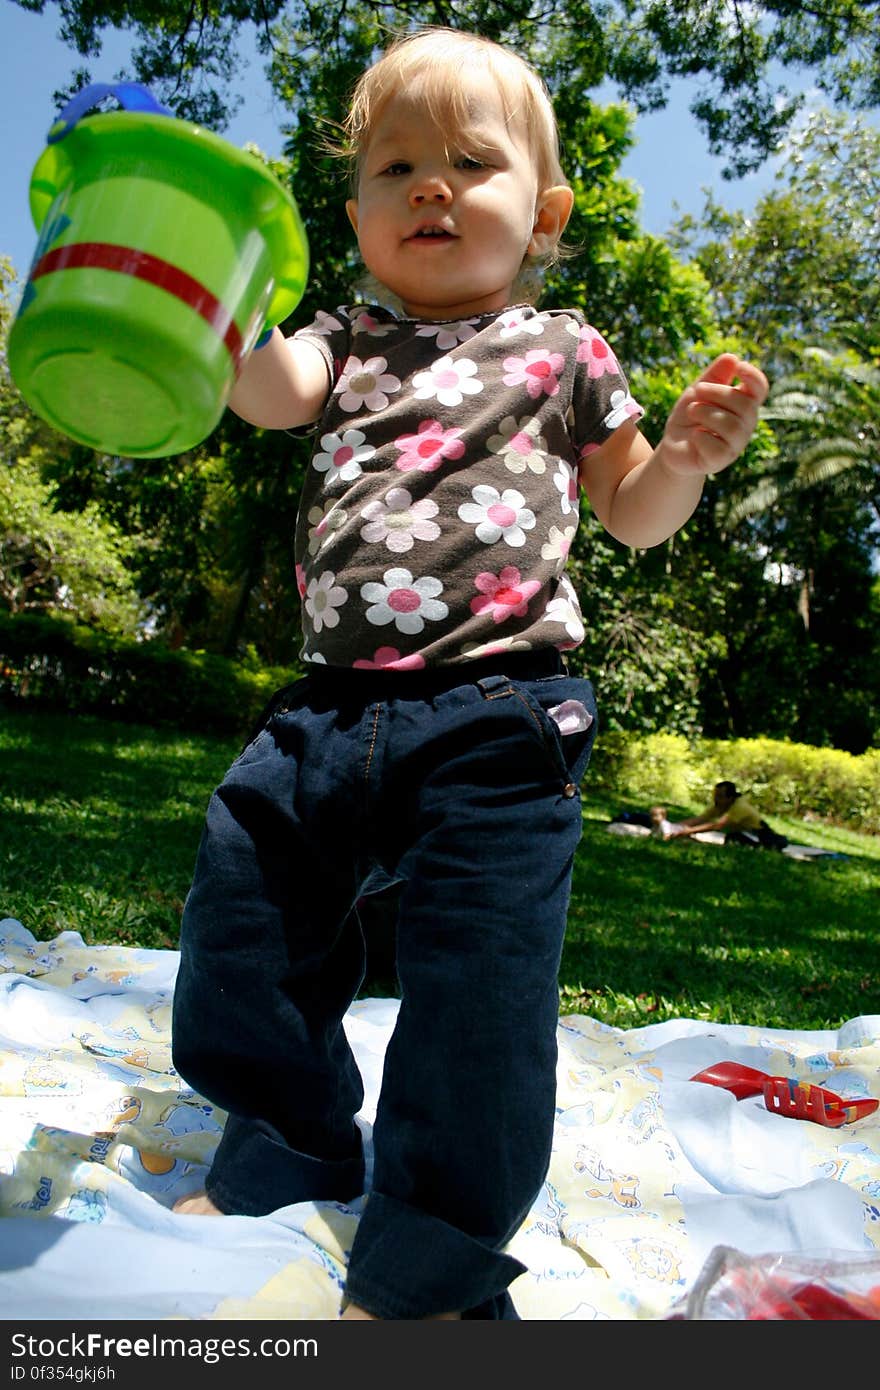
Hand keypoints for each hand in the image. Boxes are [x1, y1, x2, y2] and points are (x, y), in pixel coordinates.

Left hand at [660, 354, 768, 476]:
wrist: (673, 445)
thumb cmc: (690, 415)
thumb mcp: (698, 391)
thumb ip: (714, 375)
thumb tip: (732, 358)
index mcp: (743, 404)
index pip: (760, 389)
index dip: (754, 377)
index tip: (739, 367)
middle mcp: (745, 425)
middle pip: (745, 405)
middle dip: (718, 393)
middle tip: (697, 391)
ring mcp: (735, 445)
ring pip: (732, 426)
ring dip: (706, 413)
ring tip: (692, 412)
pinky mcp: (720, 461)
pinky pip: (716, 447)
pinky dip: (700, 437)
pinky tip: (694, 436)